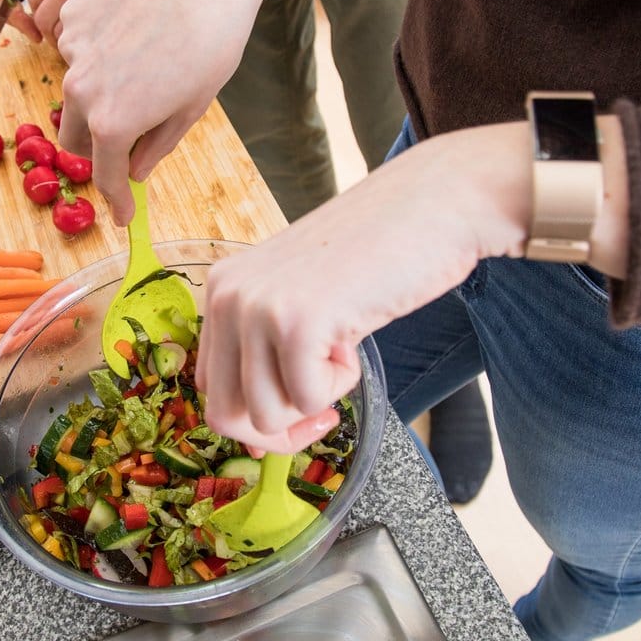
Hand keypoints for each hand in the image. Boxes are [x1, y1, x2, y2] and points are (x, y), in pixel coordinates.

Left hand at [26, 0, 156, 45]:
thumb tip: (54, 7)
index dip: (40, 15)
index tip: (51, 23)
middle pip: (42, 16)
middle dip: (49, 34)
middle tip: (64, 40)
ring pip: (60, 29)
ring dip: (68, 40)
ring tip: (83, 41)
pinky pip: (83, 30)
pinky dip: (85, 39)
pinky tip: (96, 38)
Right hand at [56, 0, 303, 224]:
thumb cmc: (212, 42)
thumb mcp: (190, 107)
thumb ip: (156, 146)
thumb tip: (134, 172)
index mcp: (113, 123)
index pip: (104, 176)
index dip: (115, 200)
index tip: (122, 214)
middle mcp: (82, 90)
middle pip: (76, 138)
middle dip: (98, 149)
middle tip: (125, 143)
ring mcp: (72, 49)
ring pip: (76, 89)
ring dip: (98, 96)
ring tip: (141, 73)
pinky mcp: (73, 15)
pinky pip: (77, 47)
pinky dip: (97, 53)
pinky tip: (132, 36)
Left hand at [197, 123, 537, 453]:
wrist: (431, 205)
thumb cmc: (375, 254)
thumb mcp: (299, 297)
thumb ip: (266, 349)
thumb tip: (254, 436)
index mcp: (221, 289)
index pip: (209, 389)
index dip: (258, 416)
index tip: (302, 409)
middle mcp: (225, 296)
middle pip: (226, 416)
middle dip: (281, 430)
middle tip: (325, 409)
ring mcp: (256, 308)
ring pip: (266, 416)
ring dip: (314, 398)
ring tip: (341, 346)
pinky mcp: (295, 322)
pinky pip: (307, 401)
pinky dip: (341, 384)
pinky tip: (353, 334)